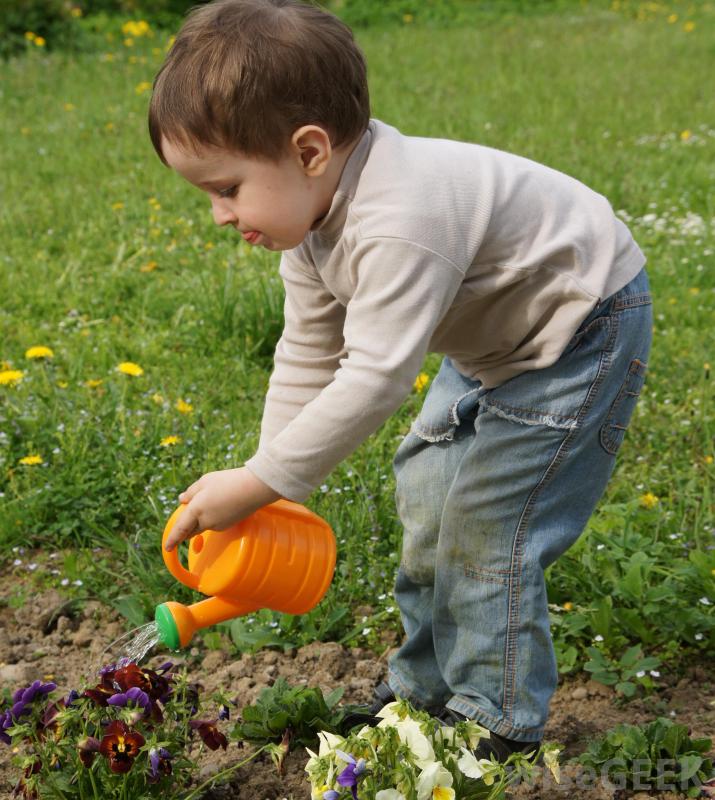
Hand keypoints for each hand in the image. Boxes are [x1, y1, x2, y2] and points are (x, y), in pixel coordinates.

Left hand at [164, 467, 281, 551]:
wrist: (255, 488)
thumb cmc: (228, 482)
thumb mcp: (205, 481)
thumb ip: (191, 492)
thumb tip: (182, 500)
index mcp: (196, 510)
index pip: (180, 529)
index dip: (173, 539)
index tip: (167, 548)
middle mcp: (206, 521)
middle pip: (191, 530)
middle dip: (186, 529)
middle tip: (185, 519)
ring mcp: (219, 525)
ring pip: (204, 525)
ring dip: (201, 519)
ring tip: (211, 499)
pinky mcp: (229, 525)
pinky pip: (215, 523)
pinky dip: (213, 516)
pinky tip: (221, 503)